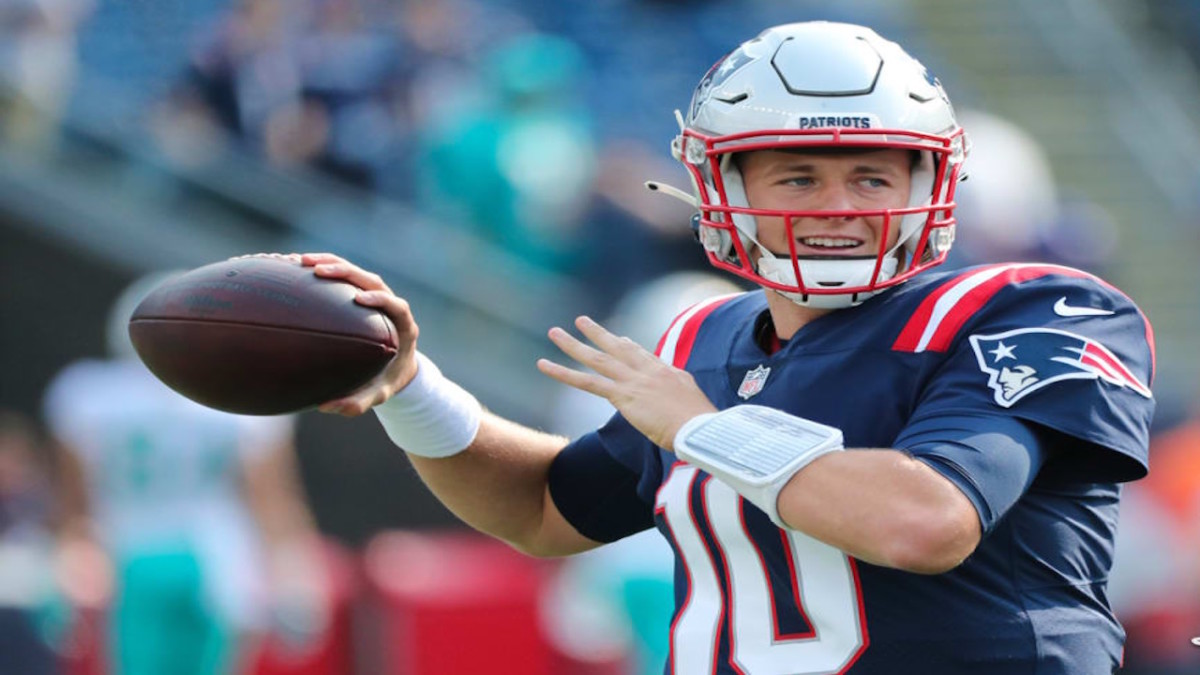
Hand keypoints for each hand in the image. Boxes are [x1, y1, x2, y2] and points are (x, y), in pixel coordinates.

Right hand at [300, 253, 419, 415]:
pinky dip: (322, 269)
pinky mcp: (359, 294)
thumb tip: (327, 406)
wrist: (397, 367)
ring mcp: (375, 296)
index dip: (381, 298)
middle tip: (318, 271)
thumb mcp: (377, 395)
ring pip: (356, 273)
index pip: (397, 305)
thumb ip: (358, 403)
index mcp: (403, 327)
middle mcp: (390, 306)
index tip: (359, 300)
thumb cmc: (387, 381)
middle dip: (347, 272)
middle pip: (373, 280)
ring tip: (300, 261)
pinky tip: (294, 268)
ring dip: (331, 264)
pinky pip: (342, 277)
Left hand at [538, 316, 716, 450]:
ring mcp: (634, 380)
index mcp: (668, 373)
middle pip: (619, 347)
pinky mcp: (623, 394)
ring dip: (573, 345)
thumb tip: (681, 404)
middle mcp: (649, 371)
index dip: (627, 346)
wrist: (700, 428)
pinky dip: (563, 373)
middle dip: (598, 333)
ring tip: (554, 333)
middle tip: (582, 321)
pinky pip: (586, 382)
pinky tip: (544, 365)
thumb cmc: (702, 425)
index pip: (642, 355)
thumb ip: (682, 399)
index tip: (619, 338)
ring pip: (597, 359)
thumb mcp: (695, 406)